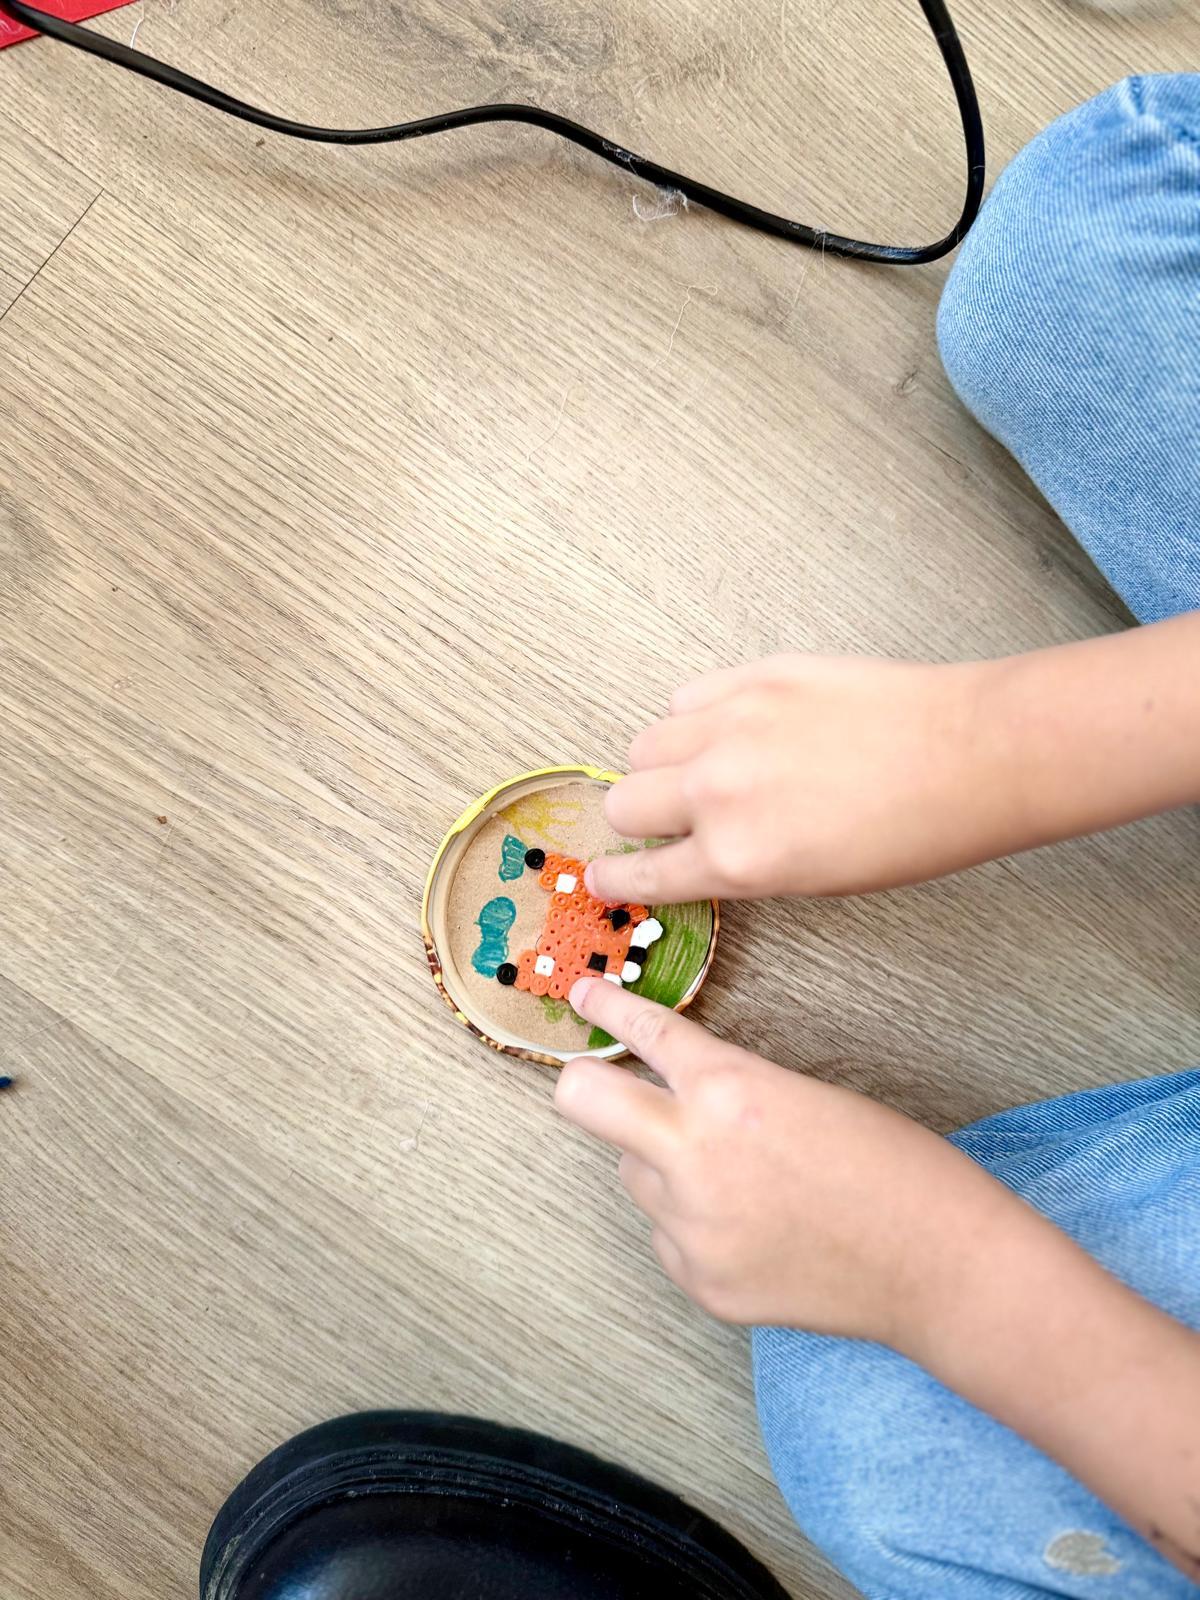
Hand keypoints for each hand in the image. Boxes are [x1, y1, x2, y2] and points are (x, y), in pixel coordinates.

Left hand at [554, 978, 1016, 1344]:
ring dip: (663, 1166)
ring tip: (741, 1180)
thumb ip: (725, 1090)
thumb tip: (670, 1094)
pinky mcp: (701, 1283)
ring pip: (633, 1175)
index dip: (606, 1008)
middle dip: (586, 1083)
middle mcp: (692, 1157)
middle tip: (604, 1083)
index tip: (584, 994)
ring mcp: (690, 1229)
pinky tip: (757, 1229)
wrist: (939, 1265)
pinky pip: (668, 1236)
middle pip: (581, 1100)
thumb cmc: (893, 1166)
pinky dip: (694, 1226)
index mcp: (728, 1091)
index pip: (643, 1032)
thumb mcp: (802, 1094)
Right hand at [587, 653, 1006, 904]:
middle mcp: (718, 792)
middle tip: (669, 820)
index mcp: (736, 859)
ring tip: (704, 768)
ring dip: (662, 764)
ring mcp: (731, 726)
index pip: (641, 874)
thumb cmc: (912, 832)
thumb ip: (742, 864)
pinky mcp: (755, 676)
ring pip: (645, 744)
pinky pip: (687, 697)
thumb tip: (702, 851)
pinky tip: (733, 728)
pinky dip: (697, 717)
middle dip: (640, 819)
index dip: (615, 878)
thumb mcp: (816, 880)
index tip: (602, 876)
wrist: (969, 755)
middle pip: (623, 802)